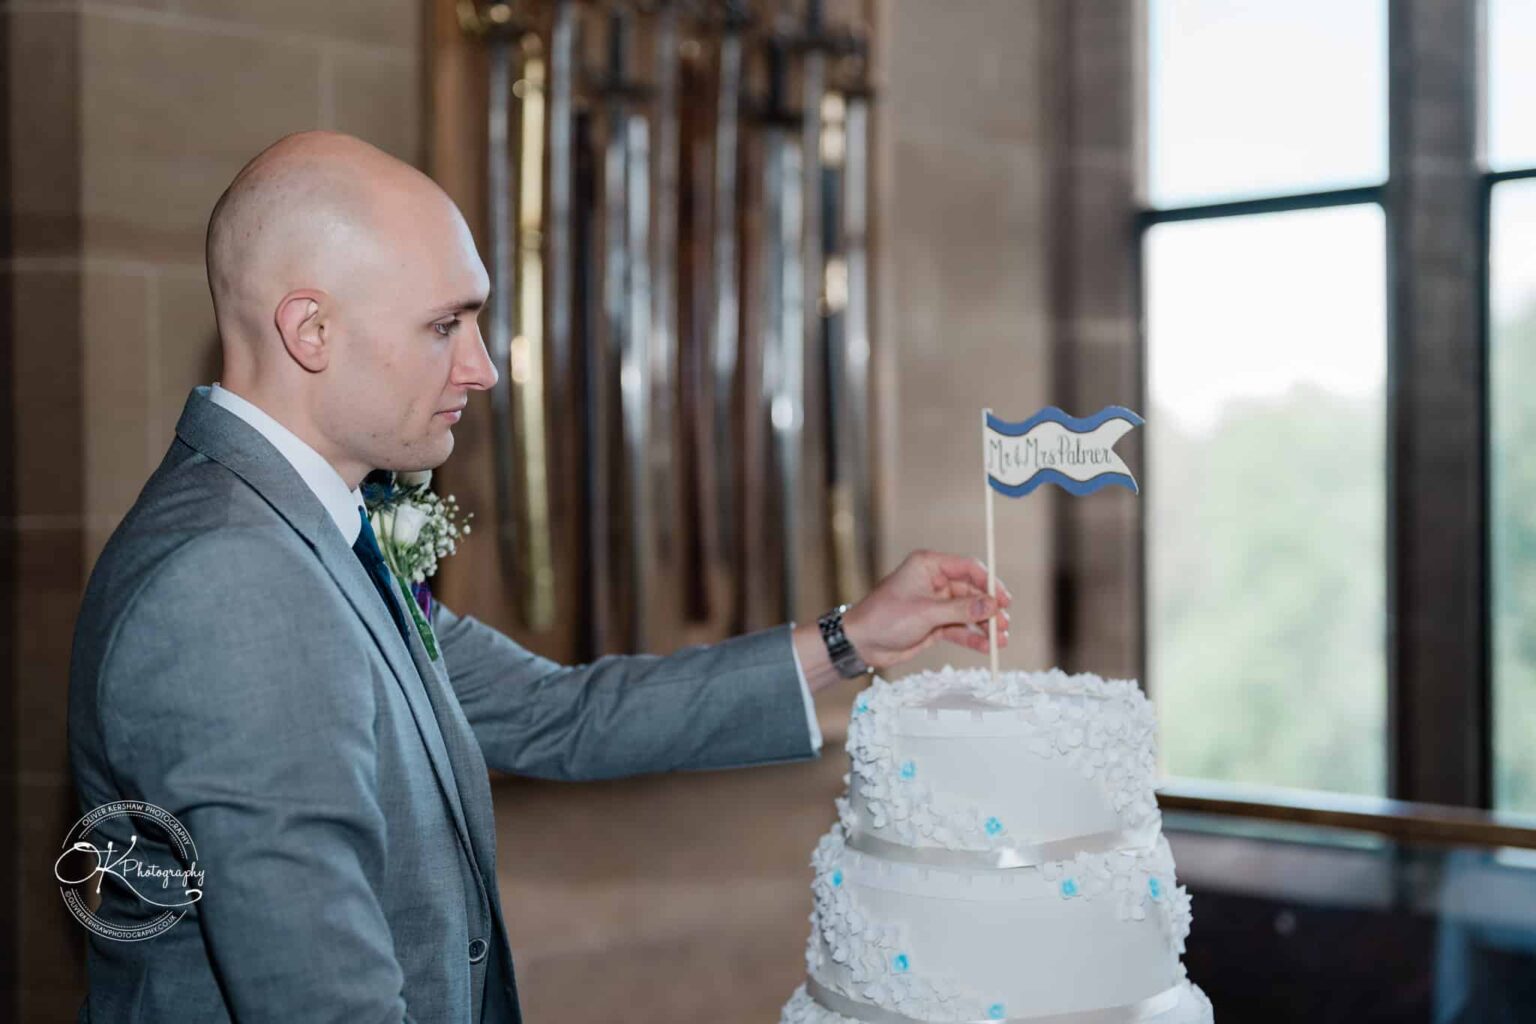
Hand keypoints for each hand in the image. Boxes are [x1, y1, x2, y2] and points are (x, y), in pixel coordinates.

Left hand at [841, 550, 1011, 670]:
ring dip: (985, 625)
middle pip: (973, 592)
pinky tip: (986, 647)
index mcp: (929, 566)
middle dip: (990, 609)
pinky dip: (972, 637)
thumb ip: (961, 610)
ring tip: (1000, 640)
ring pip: (969, 612)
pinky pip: (960, 628)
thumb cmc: (885, 618)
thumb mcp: (926, 613)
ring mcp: (936, 604)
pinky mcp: (935, 623)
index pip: (968, 567)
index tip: (1004, 600)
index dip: (989, 582)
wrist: (861, 643)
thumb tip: (992, 606)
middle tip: (1004, 624)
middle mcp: (934, 582)